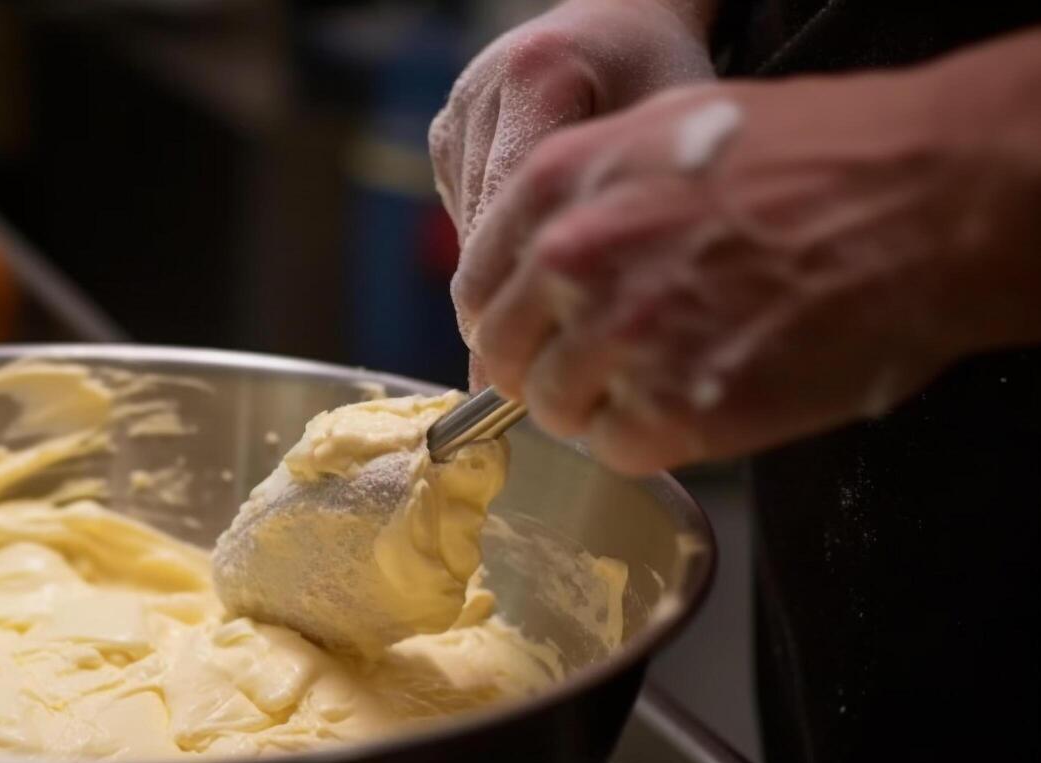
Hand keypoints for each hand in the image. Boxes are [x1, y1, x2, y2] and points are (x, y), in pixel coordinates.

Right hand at [428, 0, 714, 373]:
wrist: (620, 20)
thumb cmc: (663, 75)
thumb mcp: (668, 138)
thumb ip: (631, 220)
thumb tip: (592, 332)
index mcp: (539, 78)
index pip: (508, 214)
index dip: (517, 300)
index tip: (526, 368)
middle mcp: (481, 92)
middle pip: (478, 236)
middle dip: (505, 309)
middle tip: (528, 376)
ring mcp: (456, 114)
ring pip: (465, 239)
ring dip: (502, 284)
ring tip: (543, 323)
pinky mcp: (444, 133)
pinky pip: (463, 219)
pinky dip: (497, 250)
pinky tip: (536, 252)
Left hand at [459, 51, 1040, 472]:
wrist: (931, 200)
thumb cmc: (818, 160)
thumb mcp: (668, 136)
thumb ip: (585, 201)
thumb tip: (541, 266)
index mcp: (561, 185)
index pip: (479, 287)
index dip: (507, 321)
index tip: (530, 337)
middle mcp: (575, 259)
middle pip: (510, 356)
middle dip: (547, 369)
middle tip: (602, 370)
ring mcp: (625, 337)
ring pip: (560, 411)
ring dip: (602, 409)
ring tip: (666, 381)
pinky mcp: (679, 409)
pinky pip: (620, 452)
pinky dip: (653, 442)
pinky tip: (700, 404)